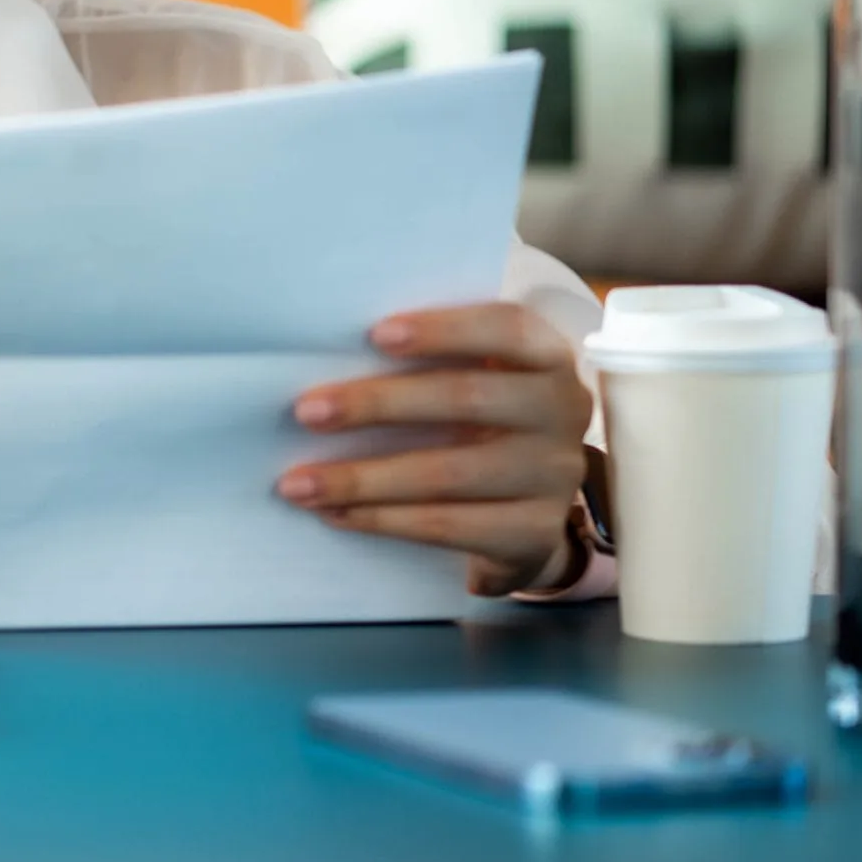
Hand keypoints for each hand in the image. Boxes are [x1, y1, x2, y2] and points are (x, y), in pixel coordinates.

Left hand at [278, 303, 592, 596]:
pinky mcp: (534, 533)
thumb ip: (425, 358)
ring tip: (298, 483)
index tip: (375, 334)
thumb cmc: (473, 420)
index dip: (444, 330)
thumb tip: (329, 353)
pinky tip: (336, 513)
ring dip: (363, 478)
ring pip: (448, 473)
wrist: (523, 510)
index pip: (506, 328)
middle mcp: (562, 411)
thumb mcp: (469, 377)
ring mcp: (554, 477)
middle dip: (378, 404)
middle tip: (306, 411)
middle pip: (467, 399)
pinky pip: (448, 526)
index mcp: (546, 356)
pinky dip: (383, 520)